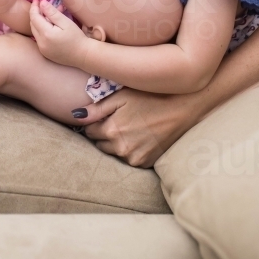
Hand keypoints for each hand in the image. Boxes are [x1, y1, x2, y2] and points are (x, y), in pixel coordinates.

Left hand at [29, 0, 88, 66]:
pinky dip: (43, 30)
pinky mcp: (45, 53)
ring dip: (40, 22)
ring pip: (36, 31)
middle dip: (36, 14)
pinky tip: (52, 26)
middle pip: (33, 25)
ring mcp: (42, 49)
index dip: (34, 8)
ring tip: (50, 15)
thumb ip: (52, 13)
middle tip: (43, 6)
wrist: (83, 55)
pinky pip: (40, 39)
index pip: (34, 18)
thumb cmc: (76, 38)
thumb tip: (42, 3)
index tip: (36, 0)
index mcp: (46, 34)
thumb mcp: (66, 22)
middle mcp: (41, 43)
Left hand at [71, 86, 205, 166]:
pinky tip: (139, 136)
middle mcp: (121, 149)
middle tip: (117, 119)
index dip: (94, 122)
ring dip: (116, 143)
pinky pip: (129, 158)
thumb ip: (97, 108)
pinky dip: (129, 150)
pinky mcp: (146, 163)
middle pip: (100, 144)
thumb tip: (75, 115)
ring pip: (114, 152)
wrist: (184, 106)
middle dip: (104, 133)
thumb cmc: (152, 96)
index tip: (103, 114)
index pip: (89, 131)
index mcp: (112, 131)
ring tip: (130, 127)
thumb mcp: (122, 96)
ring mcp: (135, 158)